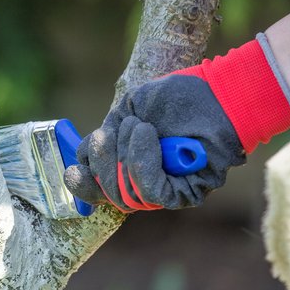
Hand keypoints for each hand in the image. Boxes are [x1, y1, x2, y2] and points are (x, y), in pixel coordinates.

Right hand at [64, 35, 289, 210]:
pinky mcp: (184, 194)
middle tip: (108, 133)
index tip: (73, 169)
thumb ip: (107, 134)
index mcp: (128, 166)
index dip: (82, 184)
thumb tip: (82, 159)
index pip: (98, 188)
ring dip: (124, 156)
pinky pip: (151, 190)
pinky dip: (142, 161)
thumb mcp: (130, 111)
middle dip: (102, 162)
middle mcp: (145, 185)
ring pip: (126, 194)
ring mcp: (165, 192)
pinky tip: (147, 135)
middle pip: (108, 195)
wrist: (217, 94)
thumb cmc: (177, 98)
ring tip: (139, 126)